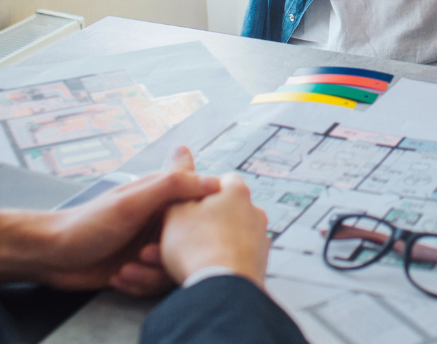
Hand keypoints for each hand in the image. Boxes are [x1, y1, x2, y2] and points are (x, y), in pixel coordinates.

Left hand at [0, 146, 220, 295]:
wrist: (51, 255)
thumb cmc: (87, 223)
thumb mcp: (132, 201)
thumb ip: (172, 187)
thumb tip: (214, 182)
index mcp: (163, 196)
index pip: (201, 202)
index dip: (204, 219)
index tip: (203, 231)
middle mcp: (160, 221)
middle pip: (193, 242)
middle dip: (172, 256)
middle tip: (146, 255)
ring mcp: (151, 246)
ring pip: (176, 267)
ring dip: (152, 274)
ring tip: (128, 269)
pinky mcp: (141, 269)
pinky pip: (157, 283)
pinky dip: (140, 284)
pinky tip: (120, 278)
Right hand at [159, 173, 270, 288]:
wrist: (221, 288)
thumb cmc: (197, 247)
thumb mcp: (176, 208)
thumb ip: (178, 177)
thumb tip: (180, 149)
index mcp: (236, 191)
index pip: (218, 181)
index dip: (197, 194)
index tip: (183, 208)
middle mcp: (254, 211)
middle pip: (224, 211)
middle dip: (201, 223)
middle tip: (178, 237)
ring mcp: (260, 238)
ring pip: (228, 236)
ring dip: (208, 244)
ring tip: (184, 258)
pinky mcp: (260, 264)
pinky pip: (236, 258)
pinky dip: (221, 262)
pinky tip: (204, 271)